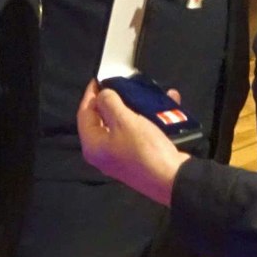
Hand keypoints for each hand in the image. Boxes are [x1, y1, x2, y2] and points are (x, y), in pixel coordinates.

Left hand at [77, 81, 191, 205]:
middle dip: (113, 99)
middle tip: (121, 83)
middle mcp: (103, 153)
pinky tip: (162, 105)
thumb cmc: (144, 149)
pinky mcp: (139, 156)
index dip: (90, 94)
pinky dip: (148, 117)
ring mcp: (122, 156)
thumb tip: (103, 94)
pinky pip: (139, 131)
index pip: (84, 114)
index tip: (99, 77)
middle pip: (102, 119)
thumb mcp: (124, 121)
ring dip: (133, 107)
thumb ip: (110, 103)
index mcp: (93, 146)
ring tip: (142, 92)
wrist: (173, 178)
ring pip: (123, 124)